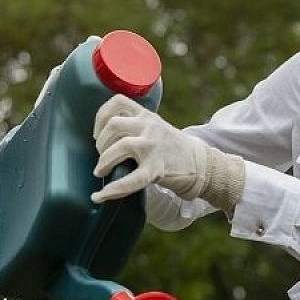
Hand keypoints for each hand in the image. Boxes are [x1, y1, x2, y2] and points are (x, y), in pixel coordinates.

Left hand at [91, 96, 244, 211]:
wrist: (201, 164)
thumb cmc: (171, 148)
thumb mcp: (155, 127)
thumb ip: (134, 126)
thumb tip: (103, 138)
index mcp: (147, 116)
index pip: (117, 102)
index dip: (101, 117)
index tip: (98, 132)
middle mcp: (150, 127)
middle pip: (114, 125)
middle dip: (100, 143)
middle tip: (101, 156)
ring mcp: (154, 147)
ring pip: (120, 146)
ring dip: (103, 161)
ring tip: (101, 171)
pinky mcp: (157, 168)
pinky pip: (131, 179)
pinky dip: (113, 189)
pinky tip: (100, 197)